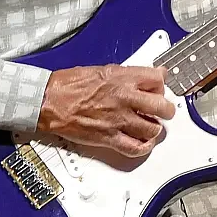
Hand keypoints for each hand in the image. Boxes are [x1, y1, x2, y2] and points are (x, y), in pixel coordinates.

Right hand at [36, 64, 175, 157]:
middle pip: (161, 106)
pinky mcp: (108, 138)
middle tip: (164, 110)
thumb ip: (127, 73)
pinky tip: (144, 143)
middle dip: (167, 109)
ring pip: (152, 129)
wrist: (50, 101)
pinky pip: (134, 148)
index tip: (158, 89)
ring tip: (151, 126)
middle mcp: (124, 98)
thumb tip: (146, 75)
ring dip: (155, 128)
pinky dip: (143, 148)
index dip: (160, 85)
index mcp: (122, 78)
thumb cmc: (70, 84)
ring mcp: (118, 119)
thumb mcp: (103, 68)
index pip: (158, 79)